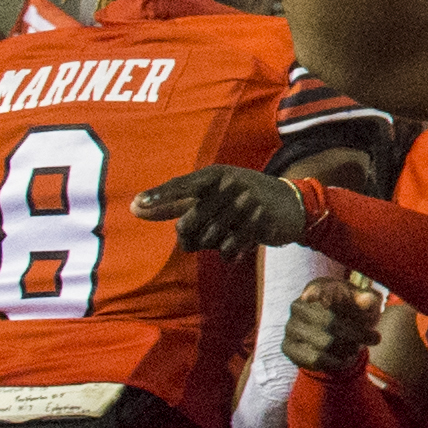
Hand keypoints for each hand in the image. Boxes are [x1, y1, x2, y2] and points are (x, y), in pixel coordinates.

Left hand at [130, 163, 310, 254]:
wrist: (292, 204)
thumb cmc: (241, 200)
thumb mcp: (209, 196)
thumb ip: (173, 203)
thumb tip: (135, 207)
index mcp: (215, 174)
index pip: (182, 185)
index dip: (160, 195)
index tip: (138, 203)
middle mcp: (231, 183)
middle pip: (190, 221)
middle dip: (190, 236)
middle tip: (198, 237)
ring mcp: (247, 201)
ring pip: (208, 236)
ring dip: (211, 245)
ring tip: (224, 239)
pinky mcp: (260, 220)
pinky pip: (228, 246)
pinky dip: (227, 253)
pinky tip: (235, 249)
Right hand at [286, 272, 381, 375]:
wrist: (339, 333)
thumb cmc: (354, 310)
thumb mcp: (365, 303)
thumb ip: (368, 299)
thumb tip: (367, 299)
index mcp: (317, 287)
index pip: (318, 291)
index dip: (319, 296)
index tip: (317, 300)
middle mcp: (298, 305)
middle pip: (330, 323)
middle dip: (357, 333)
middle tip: (376, 338)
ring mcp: (290, 326)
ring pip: (324, 344)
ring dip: (347, 349)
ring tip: (358, 348)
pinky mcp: (288, 347)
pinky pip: (314, 359)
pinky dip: (335, 362)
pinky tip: (346, 359)